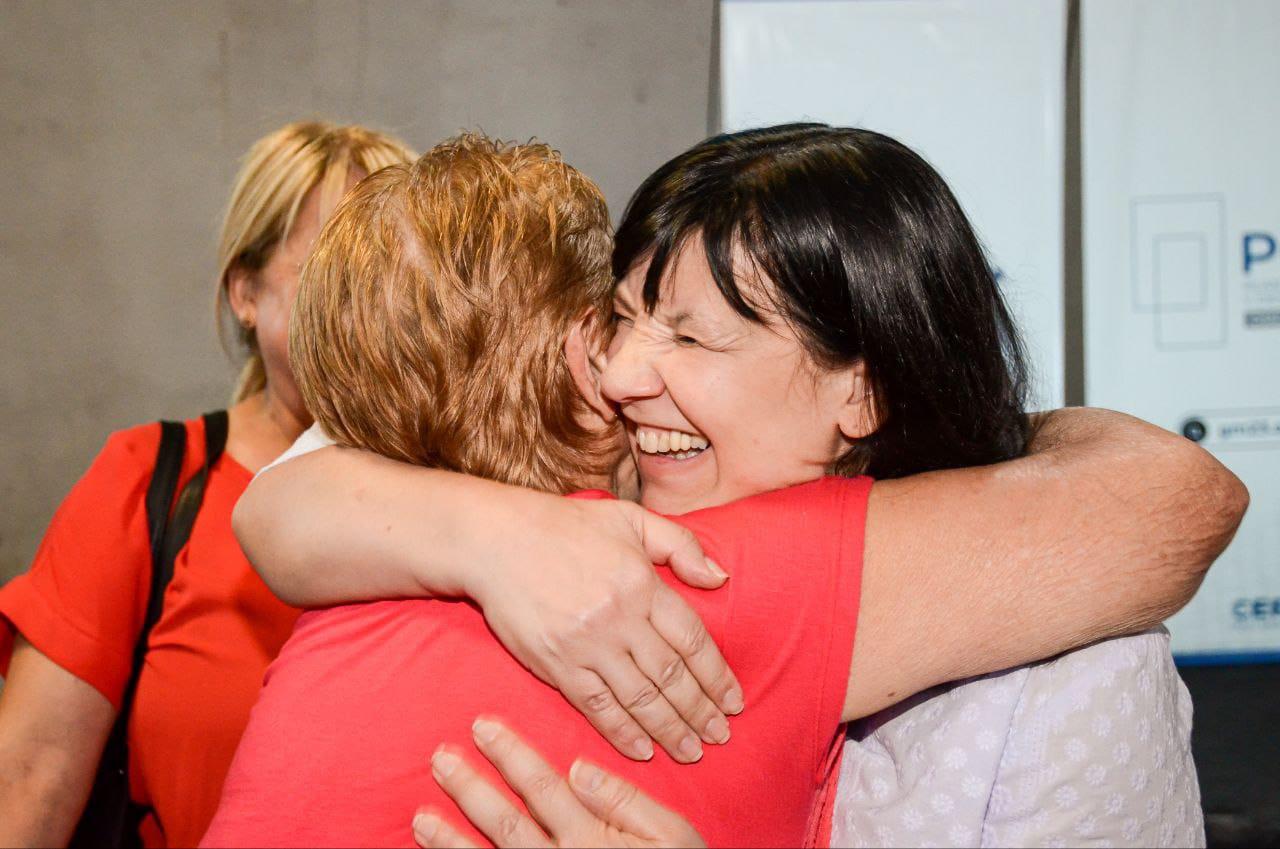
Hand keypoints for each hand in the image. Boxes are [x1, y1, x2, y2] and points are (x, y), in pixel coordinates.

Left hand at [414, 717, 705, 848]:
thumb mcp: (672, 835)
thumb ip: (625, 801)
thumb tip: (577, 767)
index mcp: (592, 838)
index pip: (542, 788)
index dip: (510, 755)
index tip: (483, 726)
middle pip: (506, 822)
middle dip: (469, 788)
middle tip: (439, 758)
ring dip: (452, 841)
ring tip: (420, 818)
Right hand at [465, 497, 742, 763]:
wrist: (497, 541)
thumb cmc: (566, 526)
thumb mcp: (630, 519)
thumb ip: (680, 544)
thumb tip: (720, 578)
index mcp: (642, 584)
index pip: (692, 640)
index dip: (717, 676)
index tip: (734, 701)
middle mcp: (619, 618)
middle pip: (671, 676)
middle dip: (700, 711)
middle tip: (721, 736)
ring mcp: (587, 645)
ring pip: (639, 698)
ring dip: (669, 730)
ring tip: (691, 751)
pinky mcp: (556, 664)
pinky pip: (597, 706)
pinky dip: (622, 733)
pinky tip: (643, 750)